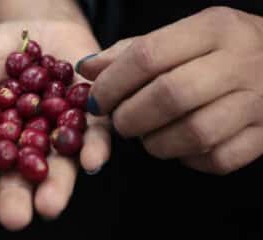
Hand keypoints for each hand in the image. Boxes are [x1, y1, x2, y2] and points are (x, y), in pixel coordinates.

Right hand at [0, 20, 110, 229]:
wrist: (42, 28)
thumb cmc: (0, 51)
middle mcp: (30, 139)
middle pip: (23, 170)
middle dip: (19, 194)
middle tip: (15, 218)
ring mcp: (61, 130)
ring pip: (60, 161)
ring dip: (57, 183)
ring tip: (50, 204)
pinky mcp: (91, 116)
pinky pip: (95, 135)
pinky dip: (93, 148)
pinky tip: (90, 162)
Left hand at [77, 7, 262, 174]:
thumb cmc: (217, 50)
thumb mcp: (180, 36)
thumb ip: (131, 52)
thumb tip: (86, 69)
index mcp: (213, 29)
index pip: (148, 56)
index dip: (112, 84)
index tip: (96, 101)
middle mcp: (239, 62)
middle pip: (169, 96)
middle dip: (130, 117)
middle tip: (120, 123)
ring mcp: (259, 101)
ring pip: (194, 134)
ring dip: (157, 143)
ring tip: (149, 135)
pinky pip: (217, 159)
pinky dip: (189, 159)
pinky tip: (180, 145)